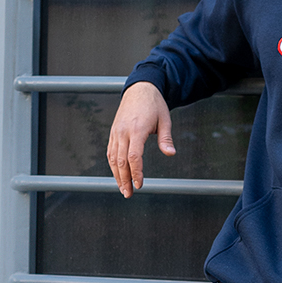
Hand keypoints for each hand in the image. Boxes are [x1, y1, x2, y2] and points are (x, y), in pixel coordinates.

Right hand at [107, 81, 173, 197]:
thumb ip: (166, 139)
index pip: (134, 156)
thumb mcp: (165, 119)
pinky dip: (113, 165)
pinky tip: (118, 175)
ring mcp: (116, 132)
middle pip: (120, 161)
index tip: (140, 184)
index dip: (136, 172)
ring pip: (112, 158)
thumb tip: (171, 154)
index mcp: (137, 129)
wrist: (139, 89)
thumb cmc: (154, 104)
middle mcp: (123, 131)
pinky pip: (110, 151)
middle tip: (129, 194)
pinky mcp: (113, 132)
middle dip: (124, 179)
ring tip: (123, 189)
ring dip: (117, 175)